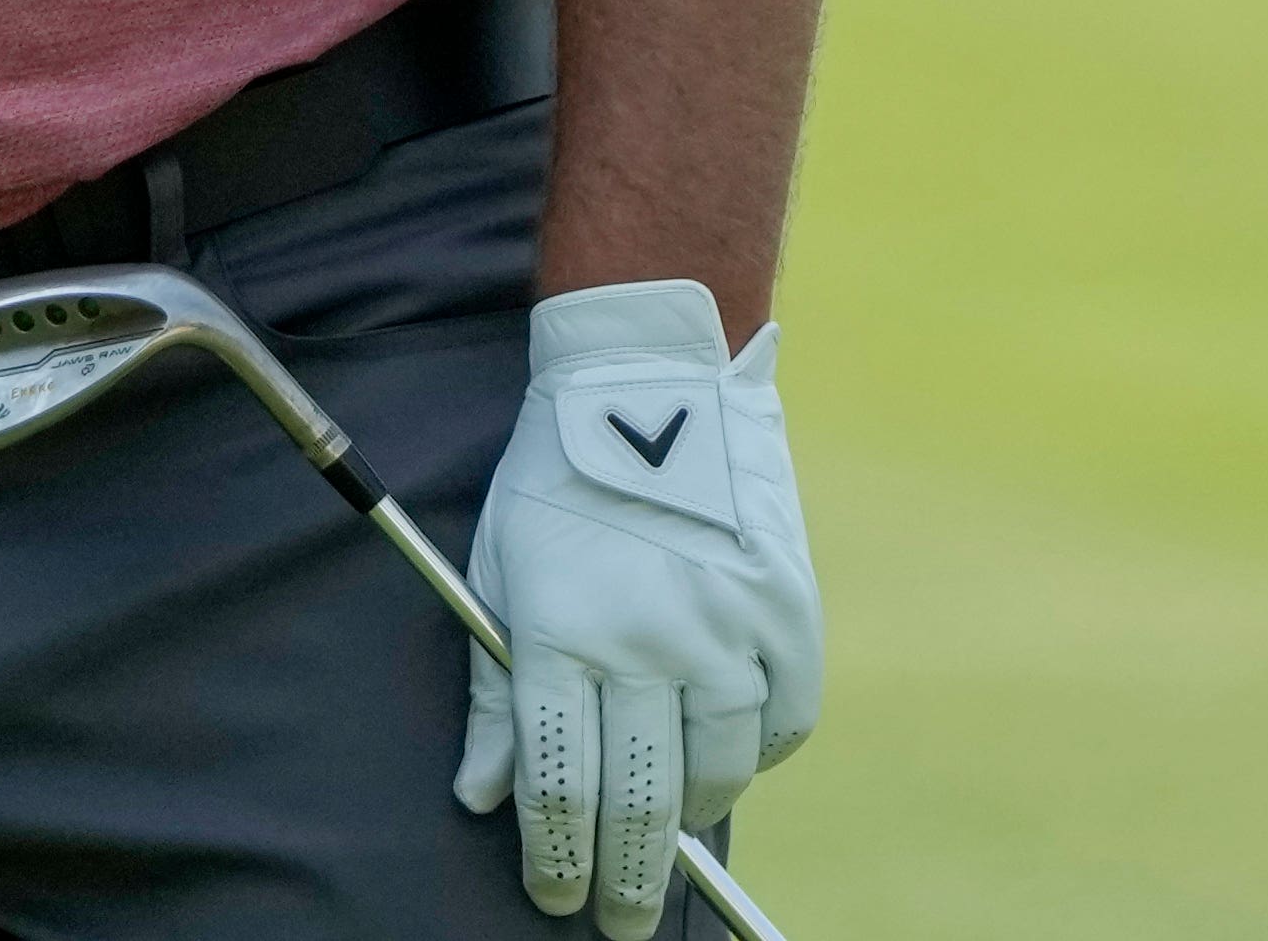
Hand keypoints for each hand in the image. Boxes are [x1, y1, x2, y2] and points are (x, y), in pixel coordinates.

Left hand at [454, 282, 820, 931]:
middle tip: (623, 923)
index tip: (558, 900)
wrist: (651, 381)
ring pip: (720, 769)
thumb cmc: (555, 480)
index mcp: (562, 633)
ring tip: (674, 841)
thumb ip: (493, 692)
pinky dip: (757, 750)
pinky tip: (730, 759)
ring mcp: (726, 628)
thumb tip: (481, 796)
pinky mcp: (787, 611)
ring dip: (693, 818)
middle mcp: (648, 642)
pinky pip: (782, 719)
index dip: (557, 860)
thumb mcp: (496, 573)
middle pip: (643, 800)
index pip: (561, 786)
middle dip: (628, 879)